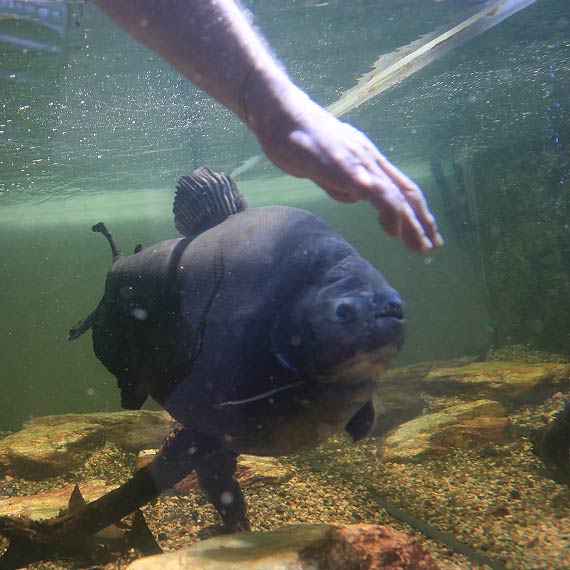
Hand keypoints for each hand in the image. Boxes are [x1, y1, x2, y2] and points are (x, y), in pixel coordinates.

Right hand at [247, 84, 442, 252]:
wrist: (279, 112)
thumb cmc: (295, 138)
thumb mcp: (322, 167)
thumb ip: (339, 183)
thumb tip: (352, 198)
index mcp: (366, 159)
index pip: (400, 187)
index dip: (416, 210)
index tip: (424, 231)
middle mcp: (370, 159)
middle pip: (406, 192)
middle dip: (423, 221)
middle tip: (435, 245)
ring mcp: (360, 163)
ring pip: (397, 196)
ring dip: (413, 223)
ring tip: (423, 246)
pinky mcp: (347, 168)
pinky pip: (375, 192)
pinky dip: (390, 212)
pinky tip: (394, 231)